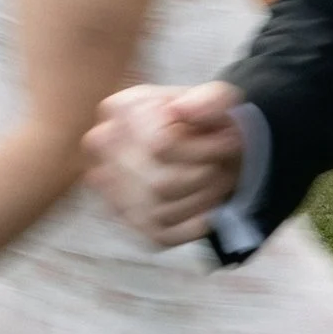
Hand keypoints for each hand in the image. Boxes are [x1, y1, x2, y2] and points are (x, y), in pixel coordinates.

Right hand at [84, 81, 246, 245]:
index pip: (160, 146)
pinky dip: (197, 220)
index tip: (230, 140)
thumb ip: (209, 100)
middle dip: (207, 174)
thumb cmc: (205, 123)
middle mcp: (102, 148)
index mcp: (119, 109)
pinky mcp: (131, 221)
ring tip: (217, 178)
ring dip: (205, 196)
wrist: (203, 147)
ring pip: (163, 207)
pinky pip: (167, 233)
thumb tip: (182, 110)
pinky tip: (206, 200)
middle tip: (225, 162)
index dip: (206, 149)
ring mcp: (110, 186)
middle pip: (162, 182)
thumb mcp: (217, 99)